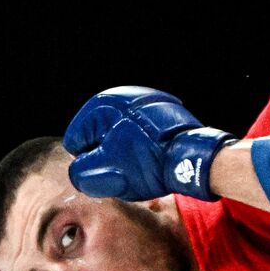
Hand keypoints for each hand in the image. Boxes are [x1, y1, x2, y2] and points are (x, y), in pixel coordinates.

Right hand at [64, 87, 235, 201]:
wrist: (193, 156)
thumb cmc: (147, 161)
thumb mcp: (106, 171)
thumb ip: (82, 172)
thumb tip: (79, 172)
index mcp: (101, 105)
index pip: (76, 141)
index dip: (88, 162)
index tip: (109, 169)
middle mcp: (120, 97)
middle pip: (98, 138)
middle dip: (106, 158)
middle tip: (125, 171)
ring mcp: (143, 103)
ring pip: (119, 138)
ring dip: (124, 155)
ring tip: (141, 167)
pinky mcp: (161, 113)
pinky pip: (140, 135)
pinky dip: (141, 148)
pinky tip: (152, 160)